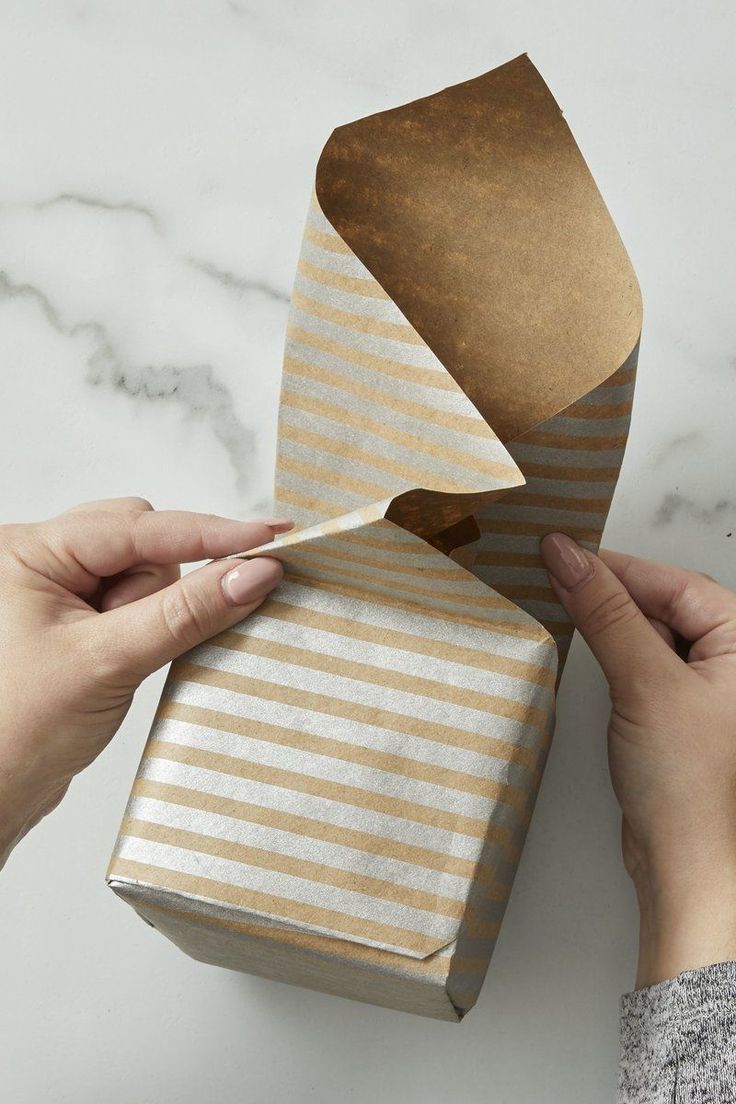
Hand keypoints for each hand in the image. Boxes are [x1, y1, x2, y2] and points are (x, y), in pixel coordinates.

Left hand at [0, 497, 289, 868]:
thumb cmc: (17, 731)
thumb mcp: (108, 663)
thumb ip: (185, 613)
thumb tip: (252, 575)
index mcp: (31, 552)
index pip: (136, 526)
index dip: (207, 534)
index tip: (268, 540)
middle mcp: (43, 561)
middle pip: (143, 540)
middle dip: (163, 585)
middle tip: (149, 636)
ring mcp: (61, 592)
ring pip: (147, 572)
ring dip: (158, 610)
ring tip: (124, 661)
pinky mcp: (81, 623)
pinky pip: (140, 602)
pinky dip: (156, 623)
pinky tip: (142, 653)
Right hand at [540, 534, 735, 987]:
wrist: (689, 871)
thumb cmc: (693, 790)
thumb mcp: (645, 683)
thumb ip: (605, 613)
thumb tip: (569, 557)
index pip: (672, 582)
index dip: (613, 567)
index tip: (558, 552)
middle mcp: (732, 662)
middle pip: (661, 603)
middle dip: (608, 595)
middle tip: (553, 579)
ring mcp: (707, 690)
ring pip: (648, 634)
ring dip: (607, 626)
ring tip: (564, 614)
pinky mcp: (680, 715)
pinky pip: (643, 666)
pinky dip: (612, 658)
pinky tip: (587, 658)